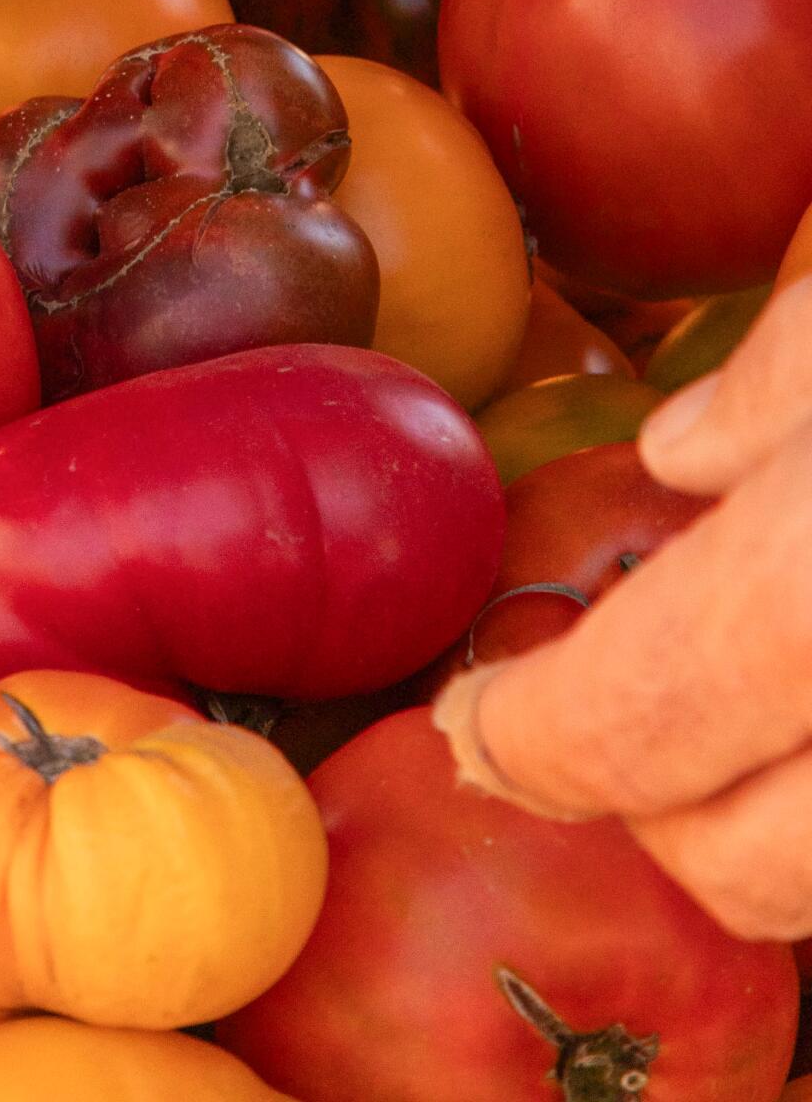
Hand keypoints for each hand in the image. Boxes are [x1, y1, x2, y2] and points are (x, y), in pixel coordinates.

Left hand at [435, 275, 811, 939]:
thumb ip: (771, 389)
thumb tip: (678, 455)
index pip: (642, 721)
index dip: (530, 736)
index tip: (472, 722)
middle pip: (750, 862)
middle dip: (647, 810)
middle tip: (584, 722)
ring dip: (757, 816)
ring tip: (708, 702)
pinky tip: (794, 677)